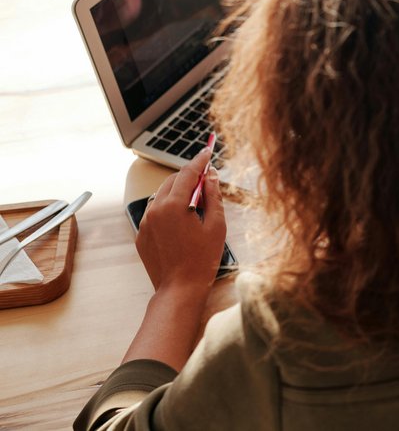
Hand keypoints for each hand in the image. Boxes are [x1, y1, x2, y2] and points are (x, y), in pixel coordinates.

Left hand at [136, 148, 226, 294]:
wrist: (179, 289)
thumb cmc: (202, 260)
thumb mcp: (216, 225)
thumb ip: (213, 196)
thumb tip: (211, 176)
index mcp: (174, 205)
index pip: (188, 173)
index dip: (200, 160)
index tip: (208, 151)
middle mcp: (155, 210)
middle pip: (172, 181)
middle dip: (189, 176)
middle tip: (207, 180)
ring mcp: (145, 223)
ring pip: (162, 196)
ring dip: (178, 193)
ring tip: (196, 205)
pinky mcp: (141, 235)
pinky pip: (155, 213)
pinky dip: (168, 209)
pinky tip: (183, 221)